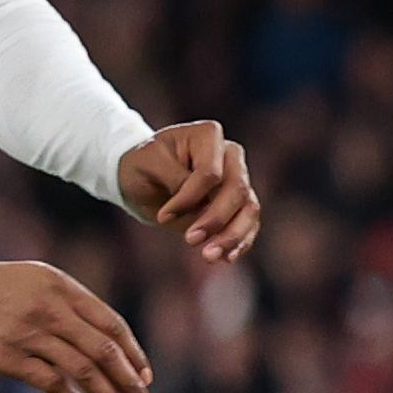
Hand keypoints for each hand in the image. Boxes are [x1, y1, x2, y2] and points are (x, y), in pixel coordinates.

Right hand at [0, 249, 154, 392]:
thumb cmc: (5, 287)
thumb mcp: (46, 281)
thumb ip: (78, 305)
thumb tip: (114, 341)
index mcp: (67, 290)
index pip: (113, 326)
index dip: (134, 354)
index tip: (146, 378)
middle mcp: (53, 311)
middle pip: (104, 351)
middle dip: (130, 383)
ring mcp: (31, 334)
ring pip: (83, 371)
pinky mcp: (10, 357)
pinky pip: (51, 384)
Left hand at [118, 120, 260, 263]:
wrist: (144, 179)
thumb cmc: (142, 165)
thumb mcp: (147, 164)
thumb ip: (174, 178)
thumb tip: (200, 205)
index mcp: (208, 135)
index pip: (210, 173)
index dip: (189, 198)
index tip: (162, 216)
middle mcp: (231, 155)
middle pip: (237, 191)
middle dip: (215, 220)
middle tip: (190, 241)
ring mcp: (239, 179)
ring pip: (249, 209)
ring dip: (232, 236)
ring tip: (210, 257)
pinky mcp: (240, 204)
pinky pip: (250, 224)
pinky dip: (240, 242)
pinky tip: (226, 258)